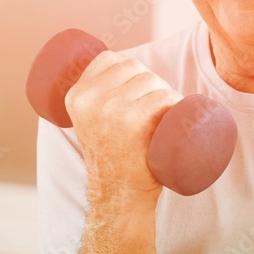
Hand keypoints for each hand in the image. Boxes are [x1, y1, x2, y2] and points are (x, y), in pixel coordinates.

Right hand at [65, 51, 182, 207]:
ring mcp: (113, 107)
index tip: (137, 91)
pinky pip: (166, 96)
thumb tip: (117, 67)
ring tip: (163, 117)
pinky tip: (175, 117)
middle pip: (135, 68)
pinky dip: (177, 103)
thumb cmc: (112, 158)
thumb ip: (95, 99)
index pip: (109, 59)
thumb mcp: (90, 123)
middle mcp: (91, 99)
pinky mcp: (135, 119)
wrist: (119, 194)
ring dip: (166, 94)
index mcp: (77, 96)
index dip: (130, 70)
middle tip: (154, 109)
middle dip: (151, 83)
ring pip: (153, 80)